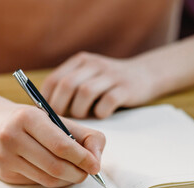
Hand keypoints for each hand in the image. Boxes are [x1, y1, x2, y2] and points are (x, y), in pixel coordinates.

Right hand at [0, 103, 105, 187]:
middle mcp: (11, 137)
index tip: (95, 166)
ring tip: (76, 172)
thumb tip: (96, 161)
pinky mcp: (3, 173)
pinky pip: (37, 183)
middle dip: (78, 173)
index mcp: (28, 118)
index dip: (82, 158)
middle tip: (88, 172)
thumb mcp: (60, 119)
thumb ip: (86, 136)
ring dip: (68, 180)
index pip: (61, 145)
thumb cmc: (34, 122)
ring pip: (47, 179)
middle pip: (55, 166)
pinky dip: (53, 181)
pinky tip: (57, 172)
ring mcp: (4, 157)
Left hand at [41, 52, 157, 118]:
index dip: (48, 99)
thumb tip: (48, 111)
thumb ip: (72, 86)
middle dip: (61, 106)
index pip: (55, 79)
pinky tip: (102, 114)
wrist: (146, 74)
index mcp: (81, 61)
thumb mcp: (90, 75)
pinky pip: (108, 101)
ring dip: (81, 110)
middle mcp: (95, 65)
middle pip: (68, 84)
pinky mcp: (126, 88)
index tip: (49, 114)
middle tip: (63, 120)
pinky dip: (101, 112)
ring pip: (86, 92)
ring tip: (84, 116)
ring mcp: (112, 75)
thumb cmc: (110, 83)